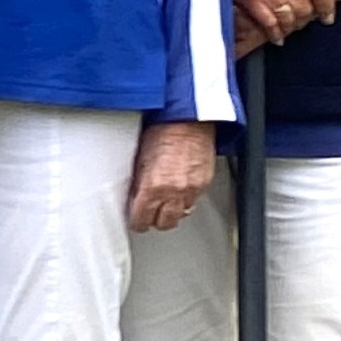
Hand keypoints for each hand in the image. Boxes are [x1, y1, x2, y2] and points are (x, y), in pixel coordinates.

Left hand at [128, 118, 215, 233]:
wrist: (188, 117)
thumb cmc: (162, 130)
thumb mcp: (139, 159)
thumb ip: (139, 184)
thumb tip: (135, 198)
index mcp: (153, 187)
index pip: (142, 220)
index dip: (137, 221)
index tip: (136, 219)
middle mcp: (173, 191)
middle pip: (164, 223)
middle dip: (156, 219)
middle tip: (150, 213)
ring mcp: (191, 188)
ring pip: (181, 214)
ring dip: (173, 210)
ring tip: (166, 201)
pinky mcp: (204, 182)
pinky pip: (194, 200)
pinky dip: (186, 198)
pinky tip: (179, 189)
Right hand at [230, 0, 339, 49]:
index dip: (328, 6)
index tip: (327, 17)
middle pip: (306, 9)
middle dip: (307, 18)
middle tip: (304, 20)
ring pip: (290, 19)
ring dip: (292, 26)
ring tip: (290, 26)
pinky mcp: (251, 1)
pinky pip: (269, 24)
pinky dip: (275, 33)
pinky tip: (277, 36)